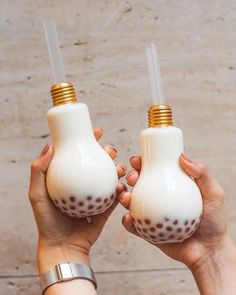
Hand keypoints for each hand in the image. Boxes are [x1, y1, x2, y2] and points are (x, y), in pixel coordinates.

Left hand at [28, 128, 125, 273]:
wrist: (62, 247)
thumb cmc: (47, 221)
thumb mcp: (37, 194)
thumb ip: (39, 170)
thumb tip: (50, 145)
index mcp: (69, 178)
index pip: (79, 154)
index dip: (89, 140)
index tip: (97, 131)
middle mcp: (83, 184)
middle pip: (99, 162)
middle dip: (108, 152)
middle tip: (111, 150)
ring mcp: (95, 196)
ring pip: (110, 176)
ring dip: (118, 169)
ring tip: (119, 168)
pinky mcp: (105, 208)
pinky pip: (116, 197)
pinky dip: (121, 190)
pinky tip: (122, 186)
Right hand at [119, 153, 232, 269]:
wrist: (210, 251)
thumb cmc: (214, 221)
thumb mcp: (213, 194)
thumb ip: (202, 174)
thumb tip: (182, 157)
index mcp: (171, 187)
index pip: (154, 171)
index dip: (143, 164)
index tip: (138, 160)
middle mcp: (159, 199)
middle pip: (140, 184)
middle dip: (131, 177)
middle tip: (132, 177)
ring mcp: (152, 215)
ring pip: (132, 202)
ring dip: (124, 196)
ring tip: (126, 196)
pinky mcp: (148, 232)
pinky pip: (133, 225)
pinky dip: (127, 221)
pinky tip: (128, 218)